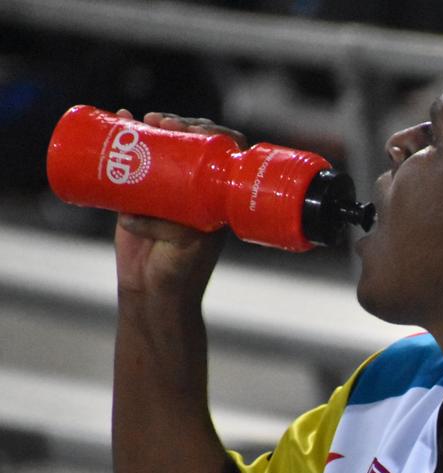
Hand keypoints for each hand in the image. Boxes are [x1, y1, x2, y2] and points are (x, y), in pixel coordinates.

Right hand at [113, 110, 246, 299]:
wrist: (154, 292)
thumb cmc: (182, 271)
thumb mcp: (186, 247)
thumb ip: (171, 229)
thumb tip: (136, 214)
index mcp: (219, 197)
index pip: (226, 154)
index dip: (215, 134)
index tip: (195, 129)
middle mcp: (198, 188)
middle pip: (196, 143)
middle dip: (182, 124)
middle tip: (163, 121)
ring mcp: (169, 188)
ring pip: (168, 146)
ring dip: (157, 125)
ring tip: (145, 119)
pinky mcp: (140, 193)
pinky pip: (136, 160)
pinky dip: (129, 135)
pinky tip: (122, 117)